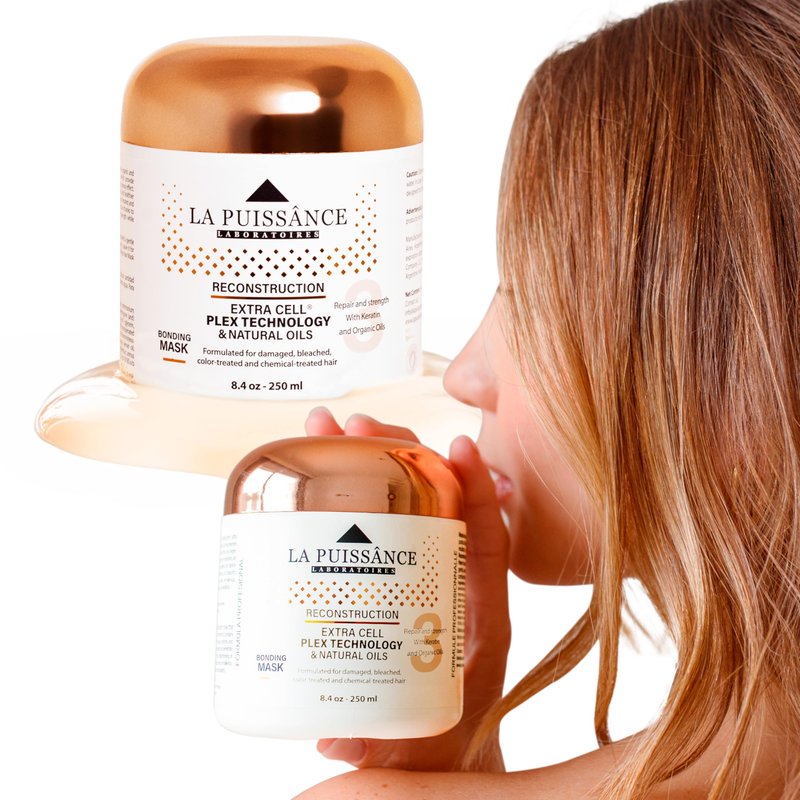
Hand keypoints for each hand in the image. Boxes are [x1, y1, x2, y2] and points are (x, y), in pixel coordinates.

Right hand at [305, 408, 510, 771]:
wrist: (436, 754)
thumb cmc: (441, 747)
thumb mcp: (419, 748)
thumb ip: (383, 745)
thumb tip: (336, 737)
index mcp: (477, 619)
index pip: (486, 543)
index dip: (477, 492)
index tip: (459, 447)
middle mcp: (450, 587)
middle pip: (434, 503)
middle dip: (398, 456)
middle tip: (355, 427)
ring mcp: (419, 578)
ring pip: (402, 505)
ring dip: (371, 463)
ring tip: (330, 433)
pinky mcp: (391, 582)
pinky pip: (380, 528)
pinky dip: (355, 495)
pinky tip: (321, 474)